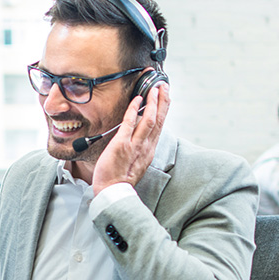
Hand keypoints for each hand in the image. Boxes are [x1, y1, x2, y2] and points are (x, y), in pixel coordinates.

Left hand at [92, 81, 170, 195]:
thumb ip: (139, 148)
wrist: (113, 192)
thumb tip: (137, 135)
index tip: (165, 98)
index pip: (160, 126)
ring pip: (149, 120)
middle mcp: (146, 147)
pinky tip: (137, 99)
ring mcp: (135, 145)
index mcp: (149, 150)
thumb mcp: (136, 163)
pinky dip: (134, 110)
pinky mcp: (122, 145)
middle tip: (164, 87)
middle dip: (163, 102)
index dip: (163, 110)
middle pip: (159, 120)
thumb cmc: (120, 180)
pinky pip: (129, 124)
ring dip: (153, 102)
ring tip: (155, 88)